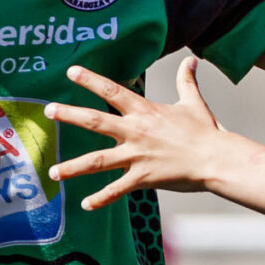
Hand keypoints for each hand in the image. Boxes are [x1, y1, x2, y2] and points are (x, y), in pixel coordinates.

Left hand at [47, 56, 239, 209]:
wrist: (216, 159)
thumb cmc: (206, 131)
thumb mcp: (193, 102)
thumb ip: (187, 81)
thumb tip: (191, 60)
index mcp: (145, 112)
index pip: (112, 91)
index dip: (90, 80)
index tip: (71, 71)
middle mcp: (136, 132)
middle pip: (95, 121)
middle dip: (69, 115)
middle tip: (48, 110)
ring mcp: (137, 156)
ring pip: (97, 162)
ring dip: (73, 167)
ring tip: (53, 172)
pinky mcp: (143, 178)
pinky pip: (117, 190)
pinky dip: (101, 198)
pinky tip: (85, 204)